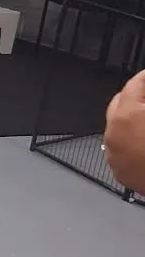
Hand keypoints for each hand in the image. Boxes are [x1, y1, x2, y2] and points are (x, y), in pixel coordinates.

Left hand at [103, 70, 144, 191]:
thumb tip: (143, 95)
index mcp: (126, 116)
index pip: (135, 84)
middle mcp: (113, 135)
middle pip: (120, 103)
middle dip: (137, 95)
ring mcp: (114, 155)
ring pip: (119, 127)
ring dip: (133, 118)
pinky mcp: (121, 172)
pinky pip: (123, 148)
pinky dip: (132, 140)